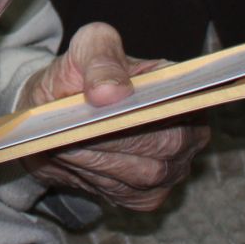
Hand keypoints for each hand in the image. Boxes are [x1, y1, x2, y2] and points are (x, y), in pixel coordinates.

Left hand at [15, 22, 206, 211]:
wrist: (56, 115)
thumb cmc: (80, 75)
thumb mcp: (86, 47)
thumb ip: (100, 57)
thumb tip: (112, 92)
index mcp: (180, 85)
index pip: (186, 99)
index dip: (156, 104)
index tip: (112, 102)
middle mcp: (188, 129)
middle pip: (166, 142)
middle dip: (116, 135)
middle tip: (73, 124)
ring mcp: (172, 167)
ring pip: (144, 172)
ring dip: (99, 157)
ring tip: (64, 138)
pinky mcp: (148, 196)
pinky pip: (128, 193)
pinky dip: (95, 177)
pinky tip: (72, 157)